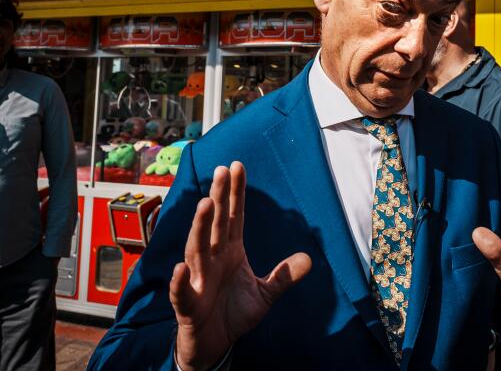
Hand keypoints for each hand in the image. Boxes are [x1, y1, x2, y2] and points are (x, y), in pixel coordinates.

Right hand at [170, 162, 311, 370]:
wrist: (214, 345)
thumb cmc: (234, 313)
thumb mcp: (266, 294)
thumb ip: (284, 276)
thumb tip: (309, 259)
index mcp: (230, 252)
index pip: (234, 217)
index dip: (235, 193)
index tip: (237, 166)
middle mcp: (212, 260)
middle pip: (215, 224)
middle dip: (219, 198)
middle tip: (222, 171)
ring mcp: (198, 280)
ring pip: (197, 250)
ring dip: (199, 228)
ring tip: (206, 204)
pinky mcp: (188, 305)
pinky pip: (182, 291)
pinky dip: (180, 281)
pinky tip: (180, 268)